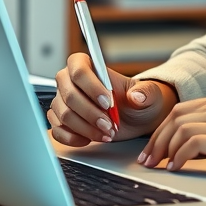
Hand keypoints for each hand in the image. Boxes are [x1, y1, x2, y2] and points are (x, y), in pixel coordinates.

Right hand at [47, 53, 176, 146]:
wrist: (136, 119)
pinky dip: (73, 138)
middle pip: (69, 94)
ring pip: (64, 114)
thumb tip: (136, 96)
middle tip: (110, 125)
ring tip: (106, 133)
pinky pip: (57, 130)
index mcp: (89, 66)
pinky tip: (90, 139)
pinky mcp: (61, 121)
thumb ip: (145, 92)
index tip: (108, 102)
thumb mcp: (148, 94)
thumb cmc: (139, 101)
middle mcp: (71, 82)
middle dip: (90, 113)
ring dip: (86, 128)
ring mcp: (63, 102)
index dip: (91, 86)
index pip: (78, 69)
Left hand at [139, 92, 205, 176]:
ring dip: (165, 150)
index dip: (160, 131)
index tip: (151, 149)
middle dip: (156, 140)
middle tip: (147, 160)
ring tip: (159, 166)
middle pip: (175, 118)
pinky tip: (177, 167)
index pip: (179, 111)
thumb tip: (184, 150)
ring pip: (180, 129)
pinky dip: (180, 156)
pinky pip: (193, 144)